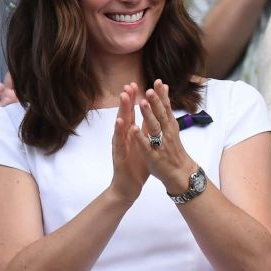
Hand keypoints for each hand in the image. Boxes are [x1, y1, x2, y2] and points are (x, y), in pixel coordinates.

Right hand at [110, 82, 148, 203]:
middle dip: (127, 99)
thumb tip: (151, 115)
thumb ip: (145, 130)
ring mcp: (120, 144)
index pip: (133, 113)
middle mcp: (124, 136)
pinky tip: (119, 122)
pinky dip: (119, 131)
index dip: (135, 99)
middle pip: (125, 114)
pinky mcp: (118, 155)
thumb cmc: (136, 165)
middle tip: (129, 84)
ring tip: (124, 96)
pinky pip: (119, 141)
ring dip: (122, 110)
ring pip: (120, 125)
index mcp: (131, 134)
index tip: (138, 84)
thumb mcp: (144, 145)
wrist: (128, 186)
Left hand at [134, 79, 196, 193]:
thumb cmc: (174, 149)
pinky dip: (140, 137)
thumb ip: (166, 110)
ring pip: (154, 128)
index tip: (158, 81)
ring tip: (142, 103)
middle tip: (149, 89)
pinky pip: (146, 145)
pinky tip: (134, 129)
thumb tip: (165, 89)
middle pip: (161, 115)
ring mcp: (160, 144)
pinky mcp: (153, 156)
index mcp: (170, 126)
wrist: (180, 173)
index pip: (167, 107)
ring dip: (148, 115)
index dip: (162, 95)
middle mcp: (167, 133)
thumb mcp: (172, 128)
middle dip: (155, 102)